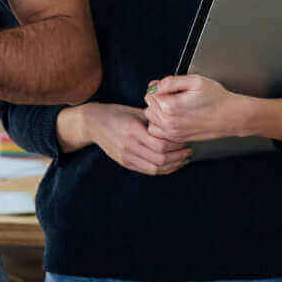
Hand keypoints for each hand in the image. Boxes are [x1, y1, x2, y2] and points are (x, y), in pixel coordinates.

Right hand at [72, 103, 189, 174]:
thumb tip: (175, 122)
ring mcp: (126, 156)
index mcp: (132, 130)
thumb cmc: (116, 113)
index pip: (161, 144)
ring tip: (183, 159)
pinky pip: (147, 170)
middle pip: (160, 158)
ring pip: (155, 168)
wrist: (93, 123)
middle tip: (189, 150)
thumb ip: (154, 118)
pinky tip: (171, 164)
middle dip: (178, 156)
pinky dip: (162, 169)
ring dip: (173, 165)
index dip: (176, 145)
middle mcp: (128, 145)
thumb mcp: (135, 111)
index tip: (186, 139)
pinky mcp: (124, 162)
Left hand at [144, 75, 248, 143]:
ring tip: (172, 106)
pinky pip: (158, 131)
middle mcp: (170, 122)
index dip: (157, 87)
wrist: (231, 116)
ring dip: (157, 112)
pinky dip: (160, 124)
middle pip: (149, 106)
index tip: (168, 87)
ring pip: (151, 119)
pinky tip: (172, 117)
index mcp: (171, 106)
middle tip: (173, 95)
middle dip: (157, 99)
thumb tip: (155, 85)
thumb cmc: (216, 98)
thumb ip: (171, 81)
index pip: (150, 94)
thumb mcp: (195, 81)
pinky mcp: (177, 138)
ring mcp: (173, 133)